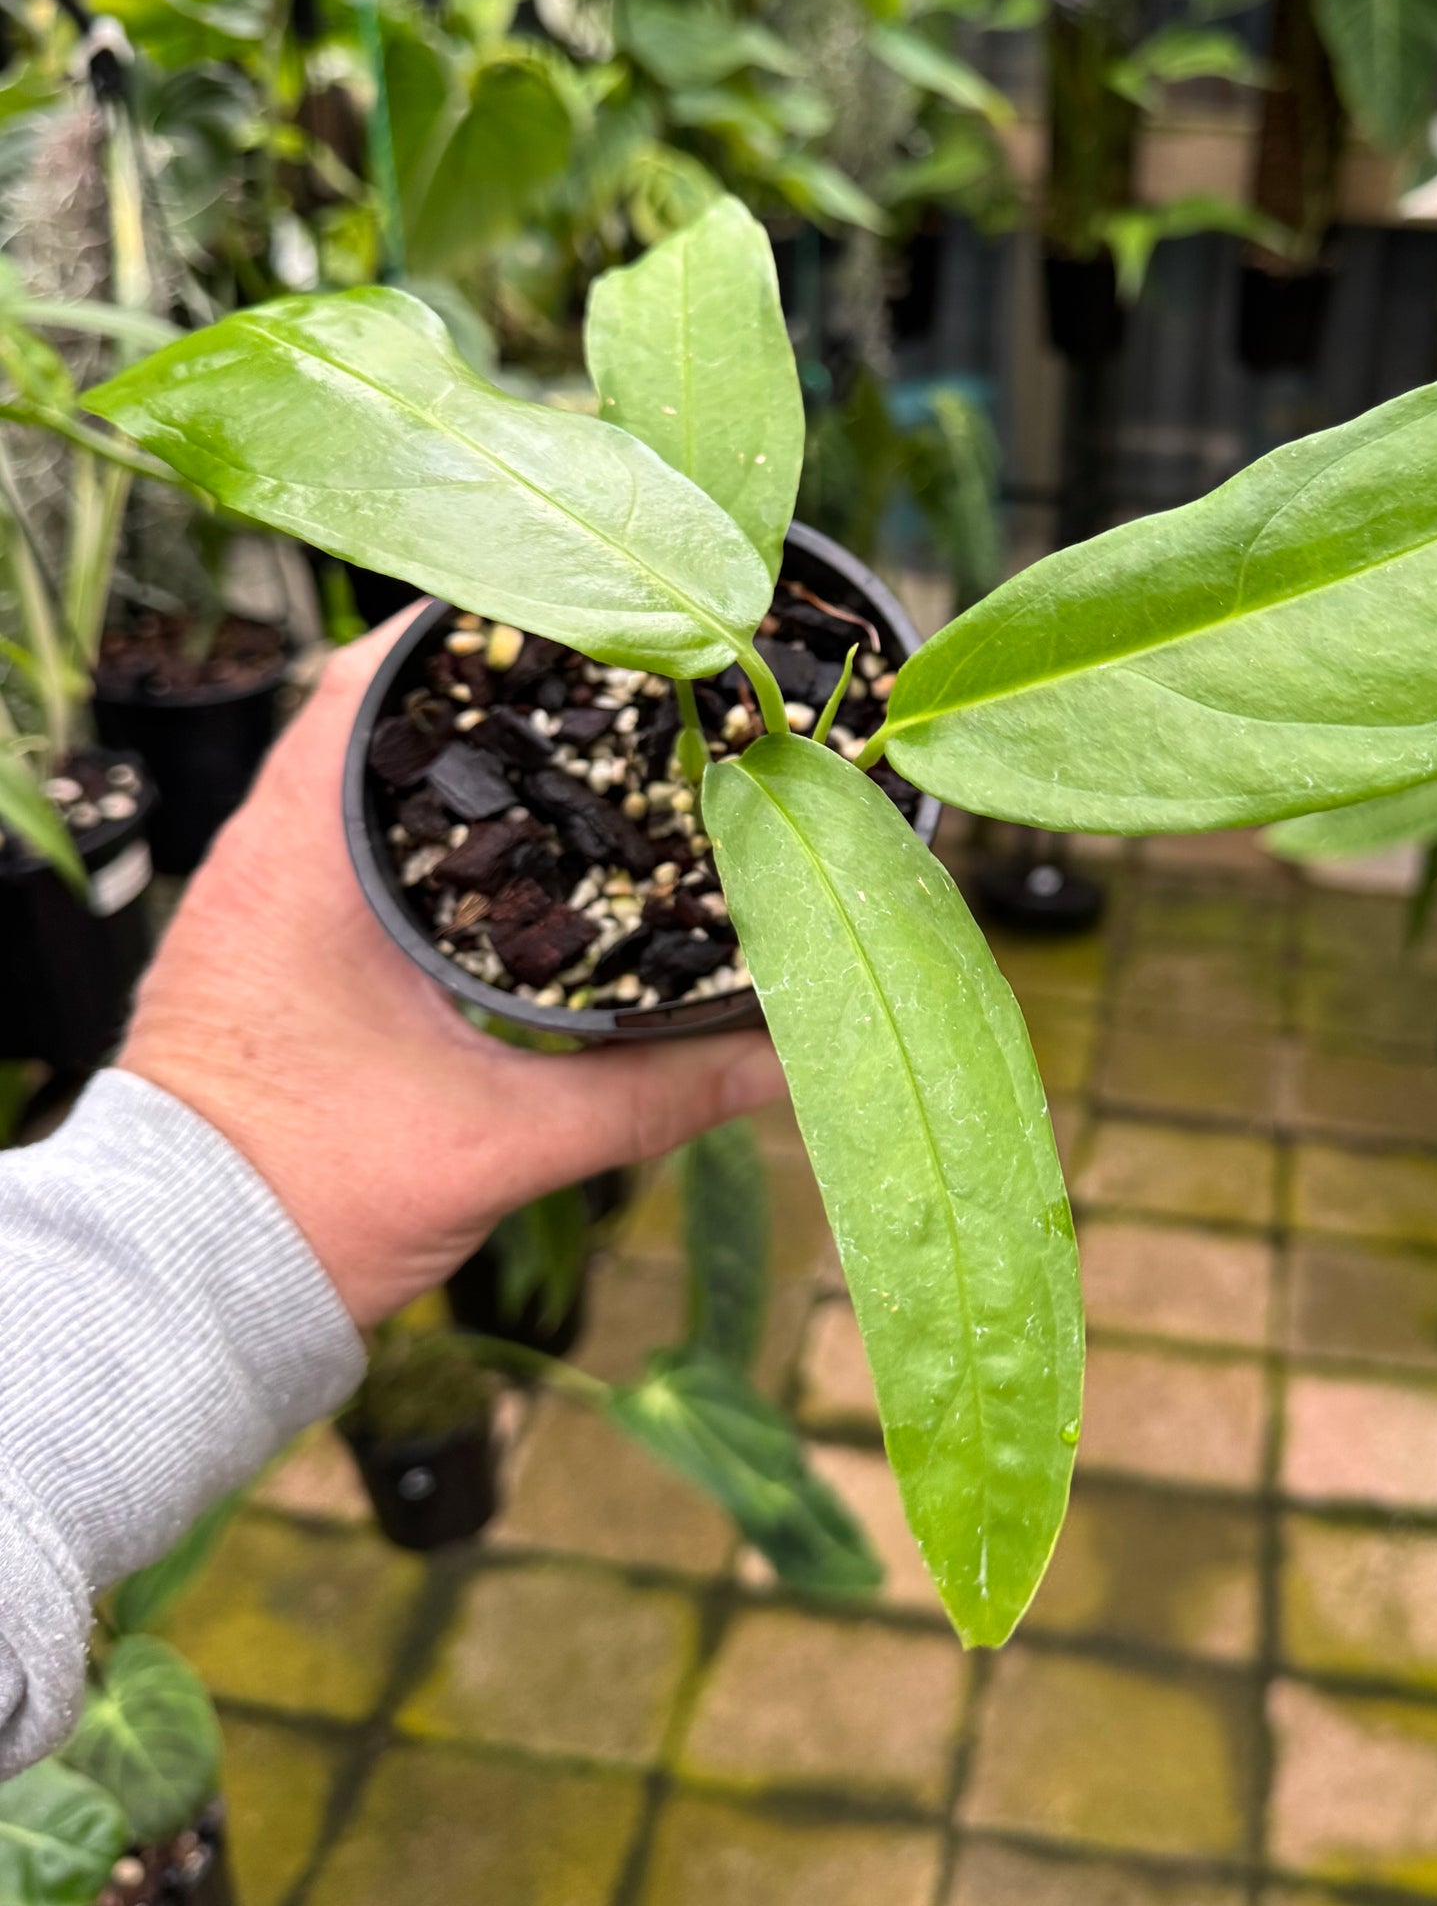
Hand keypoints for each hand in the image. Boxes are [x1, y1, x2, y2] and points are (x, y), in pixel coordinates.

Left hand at [121, 613, 784, 1327]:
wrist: (185, 1287)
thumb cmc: (306, 1197)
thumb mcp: (502, 1138)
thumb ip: (650, 1095)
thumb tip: (781, 1058)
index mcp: (302, 857)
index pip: (374, 675)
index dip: (476, 628)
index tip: (576, 618)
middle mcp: (265, 853)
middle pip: (381, 710)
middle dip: (493, 692)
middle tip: (606, 677)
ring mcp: (258, 898)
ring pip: (366, 778)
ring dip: (458, 761)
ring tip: (576, 747)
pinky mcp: (268, 948)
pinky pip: (354, 845)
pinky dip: (429, 831)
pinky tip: (512, 858)